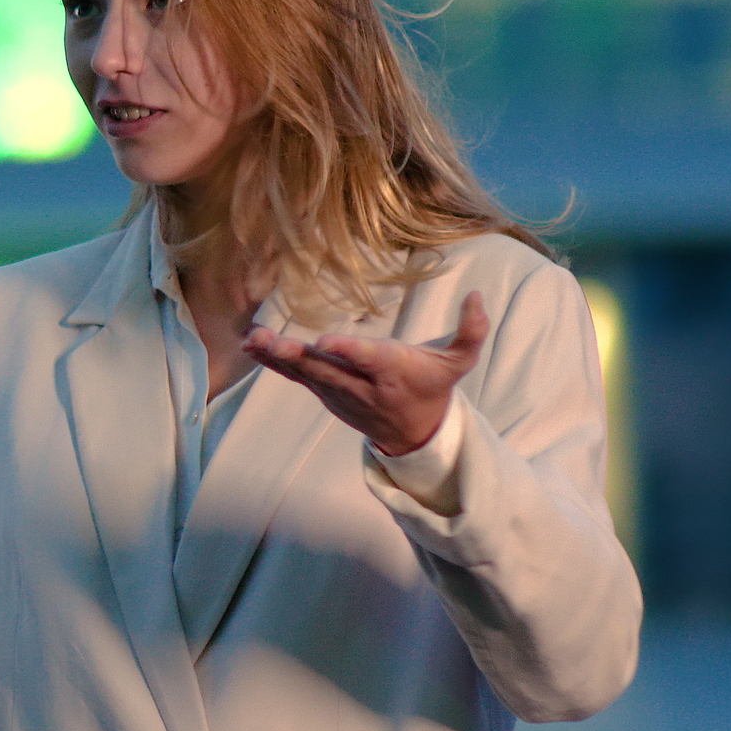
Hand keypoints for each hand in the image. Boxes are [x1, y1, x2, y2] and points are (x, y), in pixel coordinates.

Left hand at [241, 292, 487, 456]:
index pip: (370, 361)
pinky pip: (297, 377)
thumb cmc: (433, 386)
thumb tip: (478, 296)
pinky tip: (252, 345)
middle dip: (299, 356)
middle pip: (329, 370)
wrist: (414, 434)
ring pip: (307, 375)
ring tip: (253, 340)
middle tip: (272, 341)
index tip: (327, 342)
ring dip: (277, 358)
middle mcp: (363, 385)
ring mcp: (340, 393)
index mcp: (394, 372)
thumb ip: (472, 331)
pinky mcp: (325, 394)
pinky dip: (274, 363)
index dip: (349, 352)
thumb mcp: (458, 362)